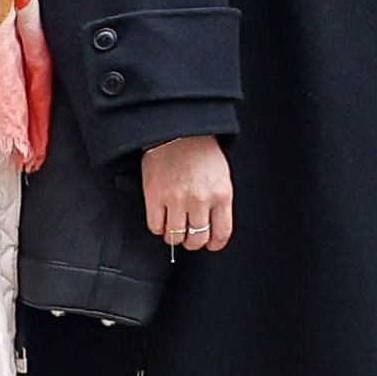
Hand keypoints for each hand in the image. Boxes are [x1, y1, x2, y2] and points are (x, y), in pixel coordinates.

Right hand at [139, 139, 234, 253]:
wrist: (178, 131)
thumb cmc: (201, 151)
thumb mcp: (221, 176)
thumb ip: (219, 202)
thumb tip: (212, 226)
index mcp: (221, 195)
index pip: (221, 233)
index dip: (215, 244)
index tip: (210, 244)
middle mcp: (200, 200)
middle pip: (197, 239)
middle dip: (193, 242)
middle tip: (190, 236)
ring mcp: (176, 199)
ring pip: (175, 237)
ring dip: (175, 236)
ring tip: (175, 227)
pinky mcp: (155, 196)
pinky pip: (155, 226)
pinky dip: (158, 227)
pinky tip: (162, 219)